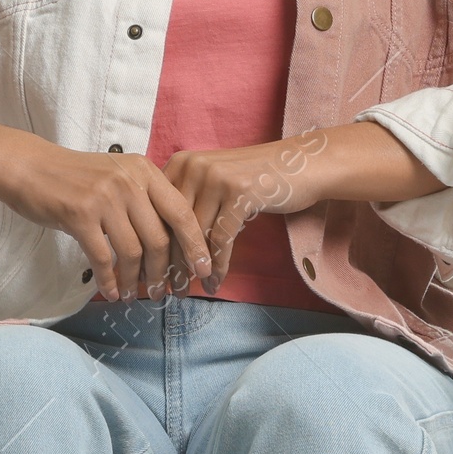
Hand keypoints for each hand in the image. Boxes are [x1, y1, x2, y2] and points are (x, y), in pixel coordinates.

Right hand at [0, 137, 213, 300]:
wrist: (30, 167)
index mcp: (144, 171)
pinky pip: (103, 257)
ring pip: (133, 251)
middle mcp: (129, 182)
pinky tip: (111, 292)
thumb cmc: (76, 177)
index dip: (195, 245)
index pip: (181, 212)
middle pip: (159, 237)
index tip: (201, 270)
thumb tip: (171, 243)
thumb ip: (145, 199)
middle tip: (164, 292)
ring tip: (133, 295)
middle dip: (164, 271)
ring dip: (135, 280)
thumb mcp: (118, 176)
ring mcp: (104, 198)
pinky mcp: (80, 215)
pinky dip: (110, 280)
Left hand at [160, 137, 325, 284]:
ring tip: (191, 290)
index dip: (154, 245)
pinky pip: (222, 238)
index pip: (157, 210)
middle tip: (170, 290)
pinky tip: (215, 282)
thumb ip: (189, 203)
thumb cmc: (256, 181)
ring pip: (196, 234)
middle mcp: (193, 166)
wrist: (300, 166)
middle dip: (171, 262)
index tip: (152, 273)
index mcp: (180, 163)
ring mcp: (216, 178)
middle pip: (173, 224)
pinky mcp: (240, 192)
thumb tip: (163, 247)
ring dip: (194, 268)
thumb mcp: (214, 184)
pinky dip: (218, 264)